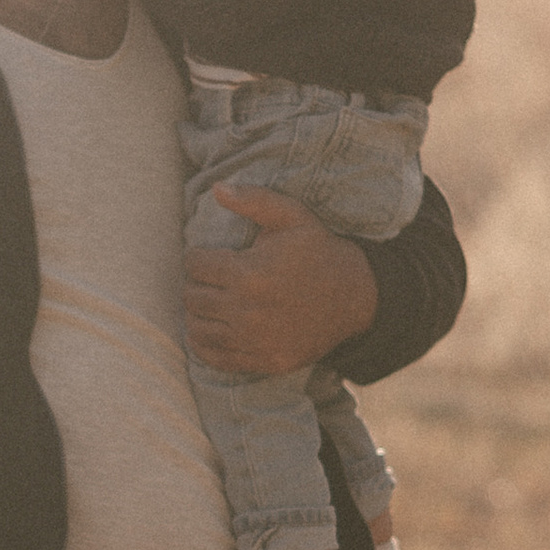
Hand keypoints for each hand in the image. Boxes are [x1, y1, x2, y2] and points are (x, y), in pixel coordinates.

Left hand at [183, 189, 379, 378]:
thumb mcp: (294, 218)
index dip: (198, 257)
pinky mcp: (262, 361)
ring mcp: (254, 340)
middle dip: (196, 285)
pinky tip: (211, 329)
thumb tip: (217, 188)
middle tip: (209, 280)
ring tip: (209, 303)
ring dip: (197, 314)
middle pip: (192, 297)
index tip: (207, 258)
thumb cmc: (321, 253)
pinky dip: (205, 345)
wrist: (357, 298)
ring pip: (197, 328)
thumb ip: (254, 201)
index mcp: (249, 272)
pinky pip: (215, 358)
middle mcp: (246, 309)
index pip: (195, 265)